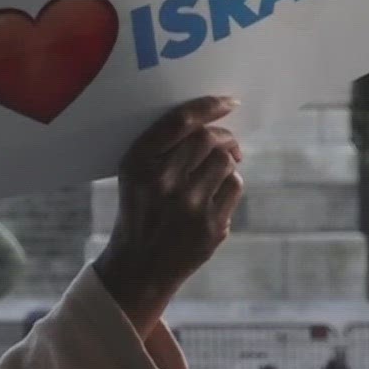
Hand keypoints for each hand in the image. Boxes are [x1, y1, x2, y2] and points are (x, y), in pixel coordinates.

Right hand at [93, 96, 243, 335]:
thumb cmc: (140, 211)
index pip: (181, 122)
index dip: (209, 106)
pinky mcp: (210, 226)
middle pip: (208, 139)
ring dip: (226, 162)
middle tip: (227, 142)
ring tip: (216, 172)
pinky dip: (229, 185)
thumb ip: (164, 149)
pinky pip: (234, 186)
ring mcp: (189, 206)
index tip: (228, 102)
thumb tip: (215, 126)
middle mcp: (162, 182)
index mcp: (138, 164)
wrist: (139, 266)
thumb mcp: (134, 177)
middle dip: (223, 136)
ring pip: (225, 161)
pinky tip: (214, 196)